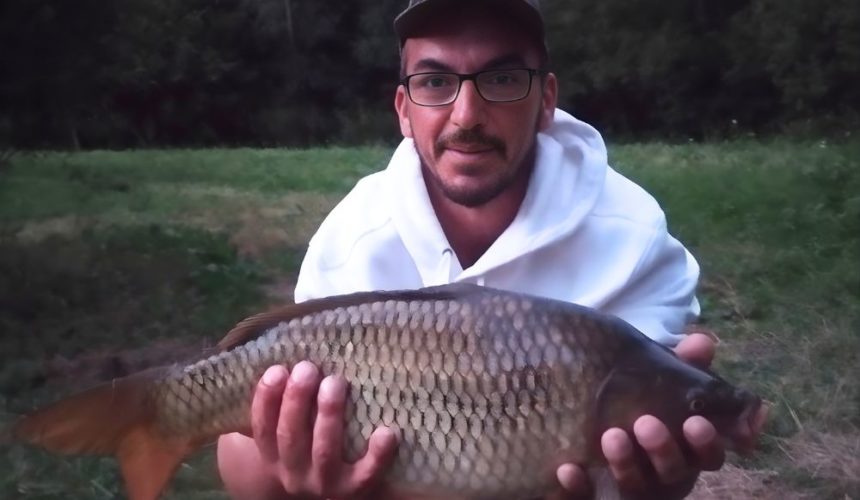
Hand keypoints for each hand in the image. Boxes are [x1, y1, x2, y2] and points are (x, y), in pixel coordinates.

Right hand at [217, 362, 398, 498]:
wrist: (337, 486)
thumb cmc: (310, 441)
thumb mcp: (289, 428)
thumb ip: (284, 400)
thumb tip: (289, 345)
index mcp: (272, 456)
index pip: (262, 428)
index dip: (265, 399)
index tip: (277, 369)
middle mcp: (293, 473)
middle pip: (290, 437)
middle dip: (297, 400)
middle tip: (307, 367)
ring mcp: (324, 483)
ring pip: (324, 452)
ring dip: (328, 415)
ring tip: (335, 382)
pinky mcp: (355, 489)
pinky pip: (366, 475)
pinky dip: (377, 455)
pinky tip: (386, 432)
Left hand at [550, 333, 723, 498]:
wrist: (575, 421)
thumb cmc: (629, 402)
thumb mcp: (653, 380)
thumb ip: (679, 365)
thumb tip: (702, 341)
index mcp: (685, 449)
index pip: (708, 456)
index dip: (706, 443)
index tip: (696, 422)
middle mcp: (662, 475)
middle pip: (673, 473)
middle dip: (663, 450)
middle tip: (646, 423)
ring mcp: (629, 489)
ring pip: (634, 488)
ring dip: (625, 464)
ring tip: (611, 436)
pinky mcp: (593, 494)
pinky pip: (586, 497)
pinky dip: (579, 486)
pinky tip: (567, 468)